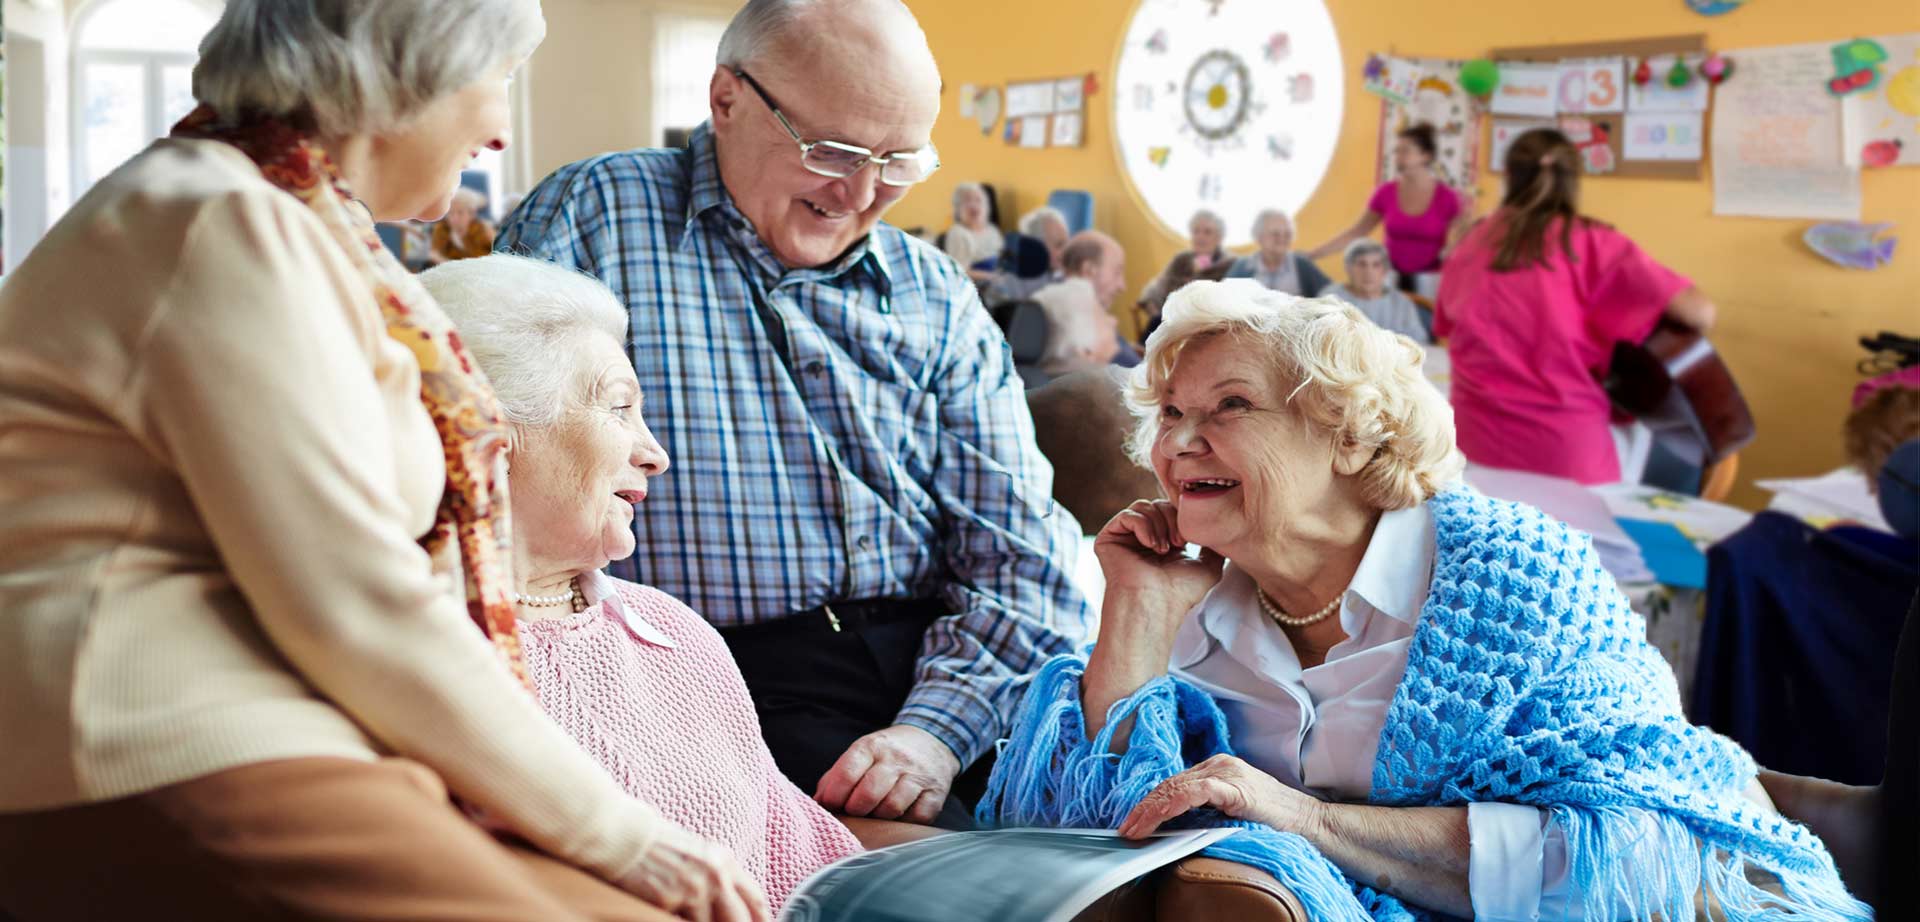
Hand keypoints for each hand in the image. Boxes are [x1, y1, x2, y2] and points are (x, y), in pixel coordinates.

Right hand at [617, 822, 769, 921]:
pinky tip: (674, 918)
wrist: (622, 836)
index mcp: (724, 860)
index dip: (759, 919)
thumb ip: (718, 876)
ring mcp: (692, 889)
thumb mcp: (698, 853)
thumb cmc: (656, 843)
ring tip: (692, 919)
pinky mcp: (667, 901)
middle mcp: (714, 875)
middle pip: (739, 918)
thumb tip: (730, 903)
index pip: (755, 899)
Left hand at [815, 724, 961, 823]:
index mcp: (872, 746)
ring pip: (892, 807)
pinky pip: (917, 817)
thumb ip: (836, 777)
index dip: (834, 796)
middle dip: (855, 810)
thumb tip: (817, 804)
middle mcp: (896, 758)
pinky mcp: (936, 793)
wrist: (931, 742)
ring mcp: (919, 775)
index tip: (831, 806)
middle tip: (853, 813)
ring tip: (874, 815)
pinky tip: (897, 818)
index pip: (847, 772)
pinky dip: (904, 823)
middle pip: (869, 793)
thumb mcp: (861, 754)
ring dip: (878, 818)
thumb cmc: (886, 755)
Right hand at [1094, 499, 1225, 617]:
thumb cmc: (1180, 591)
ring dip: (1159, 524)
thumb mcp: (1209, 565)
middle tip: (1179, 544)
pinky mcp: (1109, 538)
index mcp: (1163, 541)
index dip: (1183, 514)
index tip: (1190, 537)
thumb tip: (1216, 529)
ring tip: (1163, 549)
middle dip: (1172, 519)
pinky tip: (1150, 545)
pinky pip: (1127, 515)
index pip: (1172, 510)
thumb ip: (1212, 545)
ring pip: (1143, 506)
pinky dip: (1143, 526)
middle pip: (1159, 504)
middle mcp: (1143, 538)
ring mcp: (1125, 538)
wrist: (1157, 603)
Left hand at [1117, 754, 1317, 838]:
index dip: (1150, 803)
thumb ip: (1206, 812)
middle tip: (1125, 829)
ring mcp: (1228, 772)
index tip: (1132, 823)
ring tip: (1134, 828)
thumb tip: (1171, 827)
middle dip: (1144, 808)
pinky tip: (1158, 818)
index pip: (1174, 784)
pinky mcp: (1236, 786)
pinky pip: (1195, 792)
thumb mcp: (1232, 814)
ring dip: (1151, 809)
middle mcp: (1220, 764)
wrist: (1310, 823)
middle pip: (1170, 784)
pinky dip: (1172, 805)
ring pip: (1177, 786)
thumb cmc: (1274, 823)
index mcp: (1218, 770)